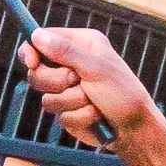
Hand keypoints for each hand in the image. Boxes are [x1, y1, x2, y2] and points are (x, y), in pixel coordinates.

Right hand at [19, 29, 152, 149]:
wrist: (134, 129)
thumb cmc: (123, 93)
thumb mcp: (95, 68)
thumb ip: (66, 52)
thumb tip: (37, 35)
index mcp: (81, 44)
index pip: (43, 40)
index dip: (32, 51)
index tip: (31, 62)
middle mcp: (72, 63)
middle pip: (37, 72)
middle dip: (57, 81)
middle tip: (77, 82)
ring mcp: (68, 89)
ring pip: (46, 97)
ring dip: (72, 101)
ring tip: (92, 100)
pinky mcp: (67, 110)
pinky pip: (58, 115)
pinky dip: (78, 116)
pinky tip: (94, 116)